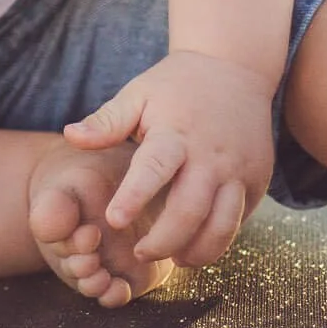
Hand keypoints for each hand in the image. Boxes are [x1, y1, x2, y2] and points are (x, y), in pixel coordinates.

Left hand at [63, 49, 277, 268]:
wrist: (234, 68)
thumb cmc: (176, 86)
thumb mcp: (139, 94)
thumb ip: (107, 121)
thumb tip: (70, 136)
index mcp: (175, 132)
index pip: (154, 168)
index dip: (134, 196)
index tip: (114, 220)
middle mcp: (210, 155)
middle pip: (189, 210)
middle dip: (163, 241)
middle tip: (139, 253)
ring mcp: (237, 170)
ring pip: (220, 225)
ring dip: (196, 252)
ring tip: (173, 259)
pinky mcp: (256, 181)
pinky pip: (238, 221)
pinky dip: (218, 241)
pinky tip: (196, 247)